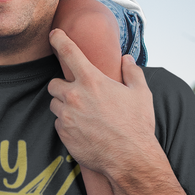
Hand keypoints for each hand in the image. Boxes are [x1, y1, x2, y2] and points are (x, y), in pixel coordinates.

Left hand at [47, 29, 158, 174]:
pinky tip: (84, 130)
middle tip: (79, 95)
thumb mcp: (141, 94)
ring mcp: (66, 116)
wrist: (130, 159)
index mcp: (92, 80)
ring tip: (84, 115)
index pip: (69, 51)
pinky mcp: (63, 134)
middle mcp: (75, 96)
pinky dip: (67, 124)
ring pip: (55, 104)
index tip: (53, 34)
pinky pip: (58, 124)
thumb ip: (132, 72)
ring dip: (64, 106)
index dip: (59, 39)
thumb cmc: (137, 125)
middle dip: (63, 87)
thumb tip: (126, 59)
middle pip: (54, 83)